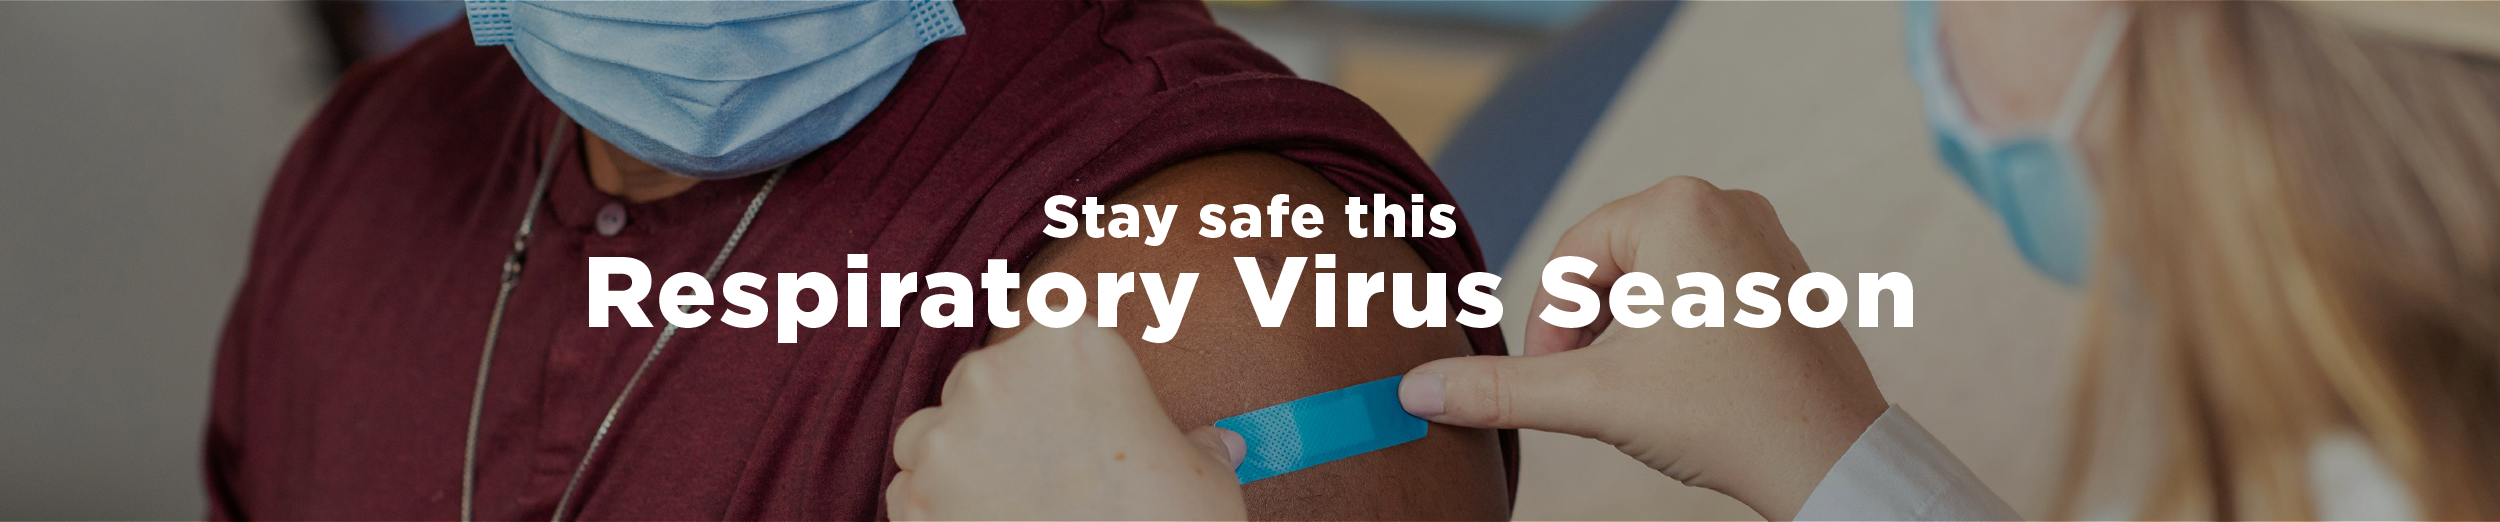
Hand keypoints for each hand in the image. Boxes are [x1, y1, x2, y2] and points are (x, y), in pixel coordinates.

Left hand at [888, 322, 1248, 520]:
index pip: (1055, 340)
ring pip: (936, 433)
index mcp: (1073, 343)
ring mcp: (945, 436)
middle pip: (987, 380)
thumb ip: (1197, 448)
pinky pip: (912, 491)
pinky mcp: (913, 498)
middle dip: (1010, 420)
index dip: (1067, 384)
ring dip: (965, 461)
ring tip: (1017, 505)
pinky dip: (939, 510)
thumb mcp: (1204, 481)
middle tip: (1055, 472)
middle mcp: (996, 373)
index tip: (1083, 419)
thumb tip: (1218, 445)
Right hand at [1397, 177, 1887, 520]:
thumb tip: (1415, 390)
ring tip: (1643, 391)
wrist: (1832, 459)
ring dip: (1630, 333)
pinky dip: (1677, 332)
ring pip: (1657, 278)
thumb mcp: (1594, 398)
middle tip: (1596, 390)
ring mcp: (1764, 236)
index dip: (1548, 325)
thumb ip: (1500, 390)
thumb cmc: (1725, 415)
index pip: (1572, 257)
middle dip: (1592, 329)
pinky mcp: (1786, 274)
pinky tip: (1688, 385)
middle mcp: (1726, 203)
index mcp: (1676, 208)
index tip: (1553, 381)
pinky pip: (1703, 289)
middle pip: (1613, 263)